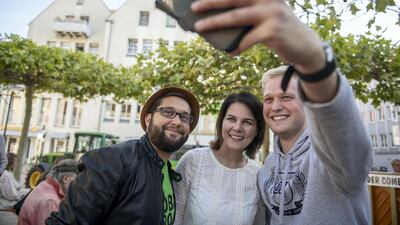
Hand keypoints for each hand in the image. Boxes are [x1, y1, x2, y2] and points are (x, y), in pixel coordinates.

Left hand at [192, 0, 324, 72]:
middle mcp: (268, 0)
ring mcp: (272, 14)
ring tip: (201, 28)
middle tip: (194, 8)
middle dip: (211, 3)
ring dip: (216, 23)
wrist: (305, 47)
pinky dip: (236, 47)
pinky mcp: (273, 31)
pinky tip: (229, 52)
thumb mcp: (266, 17)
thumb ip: (248, 14)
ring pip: (237, 17)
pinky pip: (247, 39)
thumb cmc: (280, 31)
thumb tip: (218, 21)